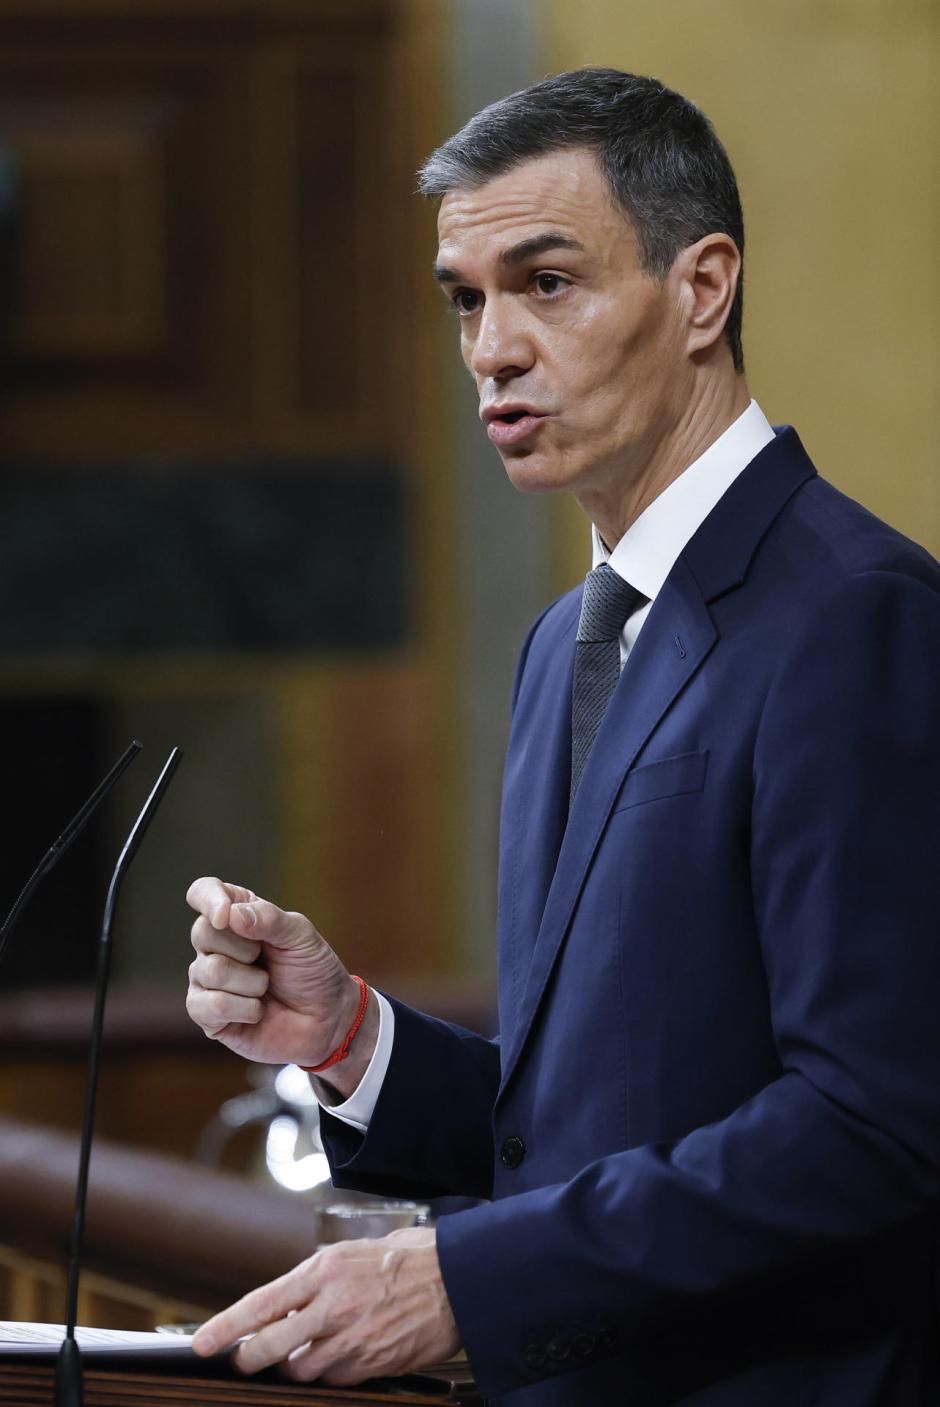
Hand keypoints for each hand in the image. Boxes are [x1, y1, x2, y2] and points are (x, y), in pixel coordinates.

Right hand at [185, 877, 376, 1086]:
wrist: (327, 1018)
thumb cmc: (314, 971)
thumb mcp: (301, 937)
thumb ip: (269, 919)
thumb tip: (230, 915)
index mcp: (237, 916)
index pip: (203, 892)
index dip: (208, 900)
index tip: (225, 916)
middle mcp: (215, 945)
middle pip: (203, 932)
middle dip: (246, 950)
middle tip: (268, 961)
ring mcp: (207, 980)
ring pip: (210, 970)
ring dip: (252, 983)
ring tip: (267, 987)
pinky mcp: (206, 1015)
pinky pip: (210, 1006)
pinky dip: (245, 1009)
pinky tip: (258, 1012)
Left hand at [191, 1227, 459, 1384]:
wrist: (457, 1281)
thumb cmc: (407, 1260)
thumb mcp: (353, 1254)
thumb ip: (317, 1280)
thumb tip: (284, 1303)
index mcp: (323, 1271)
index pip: (260, 1304)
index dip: (225, 1328)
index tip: (202, 1343)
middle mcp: (331, 1307)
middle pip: (269, 1348)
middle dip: (249, 1358)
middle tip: (246, 1359)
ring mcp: (351, 1341)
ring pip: (300, 1370)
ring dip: (296, 1364)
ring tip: (311, 1347)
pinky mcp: (369, 1366)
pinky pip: (333, 1380)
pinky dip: (330, 1372)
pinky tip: (343, 1353)